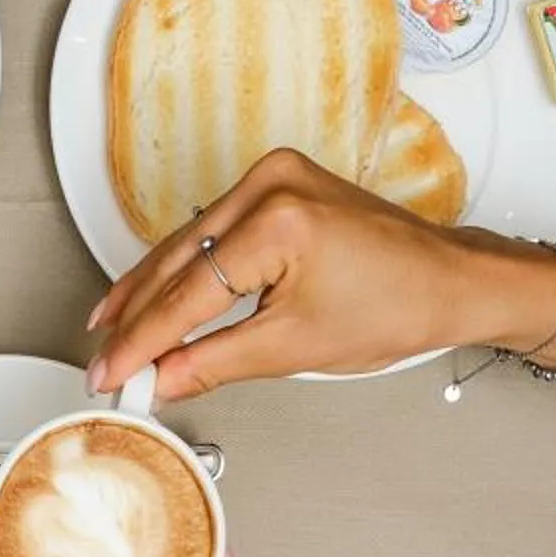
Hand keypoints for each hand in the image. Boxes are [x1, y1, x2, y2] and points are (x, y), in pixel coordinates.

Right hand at [84, 149, 555, 400]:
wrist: (451, 282)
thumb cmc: (398, 305)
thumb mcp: (294, 346)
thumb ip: (214, 363)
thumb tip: (162, 379)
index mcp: (278, 220)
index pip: (188, 294)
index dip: (142, 343)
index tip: (113, 374)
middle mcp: (272, 184)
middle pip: (178, 260)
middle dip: (136, 316)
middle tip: (104, 360)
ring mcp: (275, 177)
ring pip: (188, 242)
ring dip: (151, 288)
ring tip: (112, 329)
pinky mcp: (280, 183)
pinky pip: (213, 228)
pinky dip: (185, 265)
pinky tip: (155, 289)